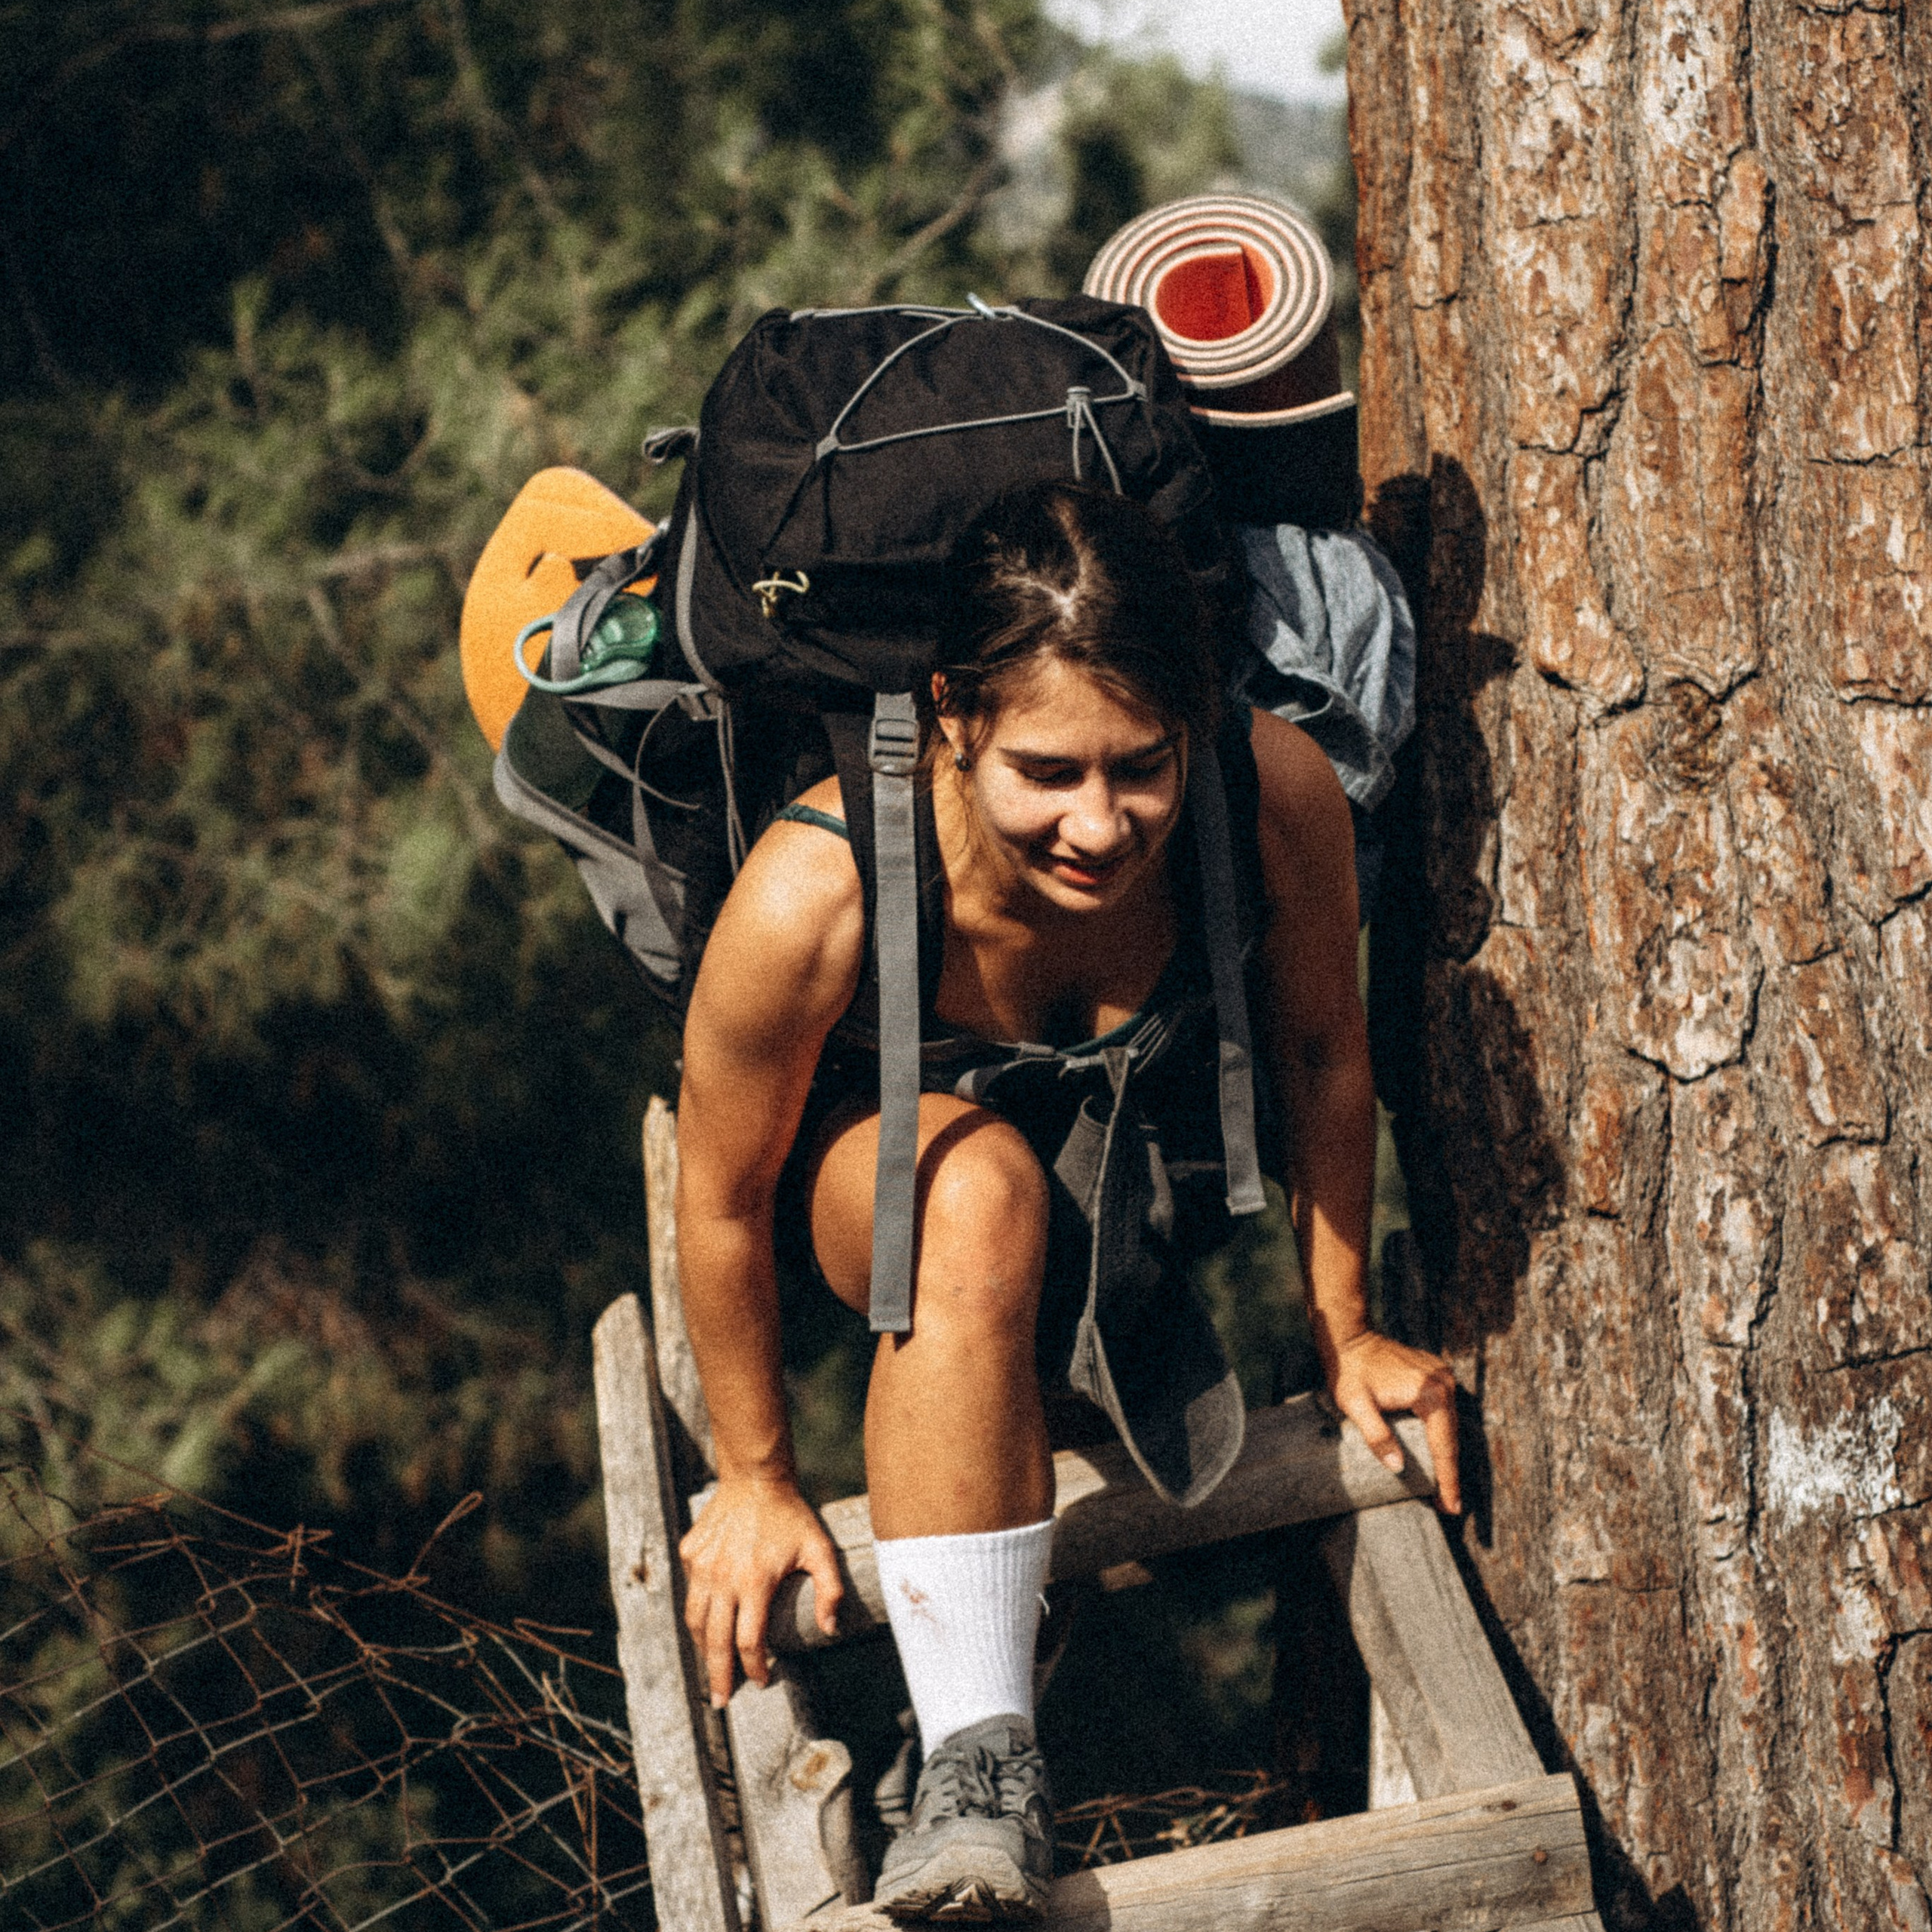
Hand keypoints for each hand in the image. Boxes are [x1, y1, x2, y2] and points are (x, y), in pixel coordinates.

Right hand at [679, 1473, 844, 1705]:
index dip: (755, 1667)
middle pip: (715, 1640)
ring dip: (702, 1648)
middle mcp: (722, 1577)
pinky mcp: (690, 1553)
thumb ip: (830, 1590)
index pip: (748, 1641)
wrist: (755, 1478)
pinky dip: (698, 1611)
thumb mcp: (820, 1549)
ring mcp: (701, 1565)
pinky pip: (691, 1590)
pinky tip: (709, 1621)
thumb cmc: (792, 1516)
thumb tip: (830, 1631)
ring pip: (694, 1619)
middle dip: (718, 1676)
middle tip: (720, 1701)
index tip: (763, 1681)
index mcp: (754, 1581)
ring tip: (712, 1668)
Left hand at [1328, 1330, 1462, 1515]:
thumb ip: (1376, 1436)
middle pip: (1451, 1437)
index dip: (1447, 1480)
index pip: (1443, 1446)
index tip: (1450, 1507)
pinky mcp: (1437, 1373)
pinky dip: (1441, 1434)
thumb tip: (1398, 1468)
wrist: (1349, 1336)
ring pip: (1450, 1425)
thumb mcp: (1355, 1405)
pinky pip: (1444, 1411)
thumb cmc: (1349, 1371)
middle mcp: (1444, 1383)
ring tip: (1444, 1488)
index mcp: (1430, 1393)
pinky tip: (1436, 1454)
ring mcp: (1443, 1375)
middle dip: (1449, 1473)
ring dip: (1446, 1454)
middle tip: (1448, 1506)